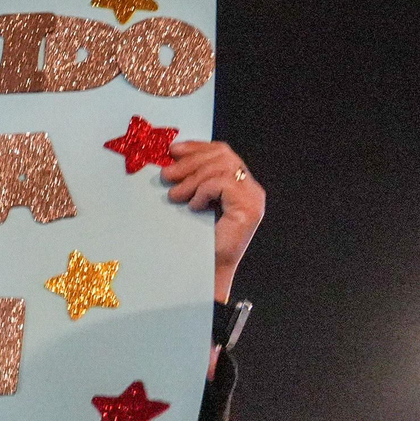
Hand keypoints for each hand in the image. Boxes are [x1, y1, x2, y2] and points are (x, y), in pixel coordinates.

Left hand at [161, 141, 264, 304]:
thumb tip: (172, 157)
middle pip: (222, 155)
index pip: (222, 152)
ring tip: (175, 195)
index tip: (173, 151)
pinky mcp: (249, 208)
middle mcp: (252, 189)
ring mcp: (253, 198)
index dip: (197, 147)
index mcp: (241, 184)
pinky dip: (202, 192)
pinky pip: (221, 184)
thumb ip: (194, 180)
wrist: (208, 273)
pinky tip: (194, 206)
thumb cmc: (200, 242)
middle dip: (190, 162)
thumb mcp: (194, 201)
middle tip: (166, 175)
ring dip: (191, 179)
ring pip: (220, 167)